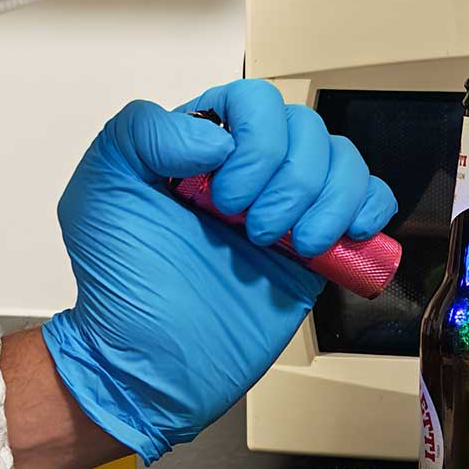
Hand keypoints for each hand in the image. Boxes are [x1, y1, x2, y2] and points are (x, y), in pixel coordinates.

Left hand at [42, 80, 396, 462]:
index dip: (256, 143)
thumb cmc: (120, 287)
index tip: (225, 199)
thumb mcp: (98, 194)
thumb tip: (218, 138)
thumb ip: (140, 134)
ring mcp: (287, 210)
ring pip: (343, 160)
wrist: (155, 366)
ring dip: (330, 199)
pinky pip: (370, 202)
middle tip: (257, 233)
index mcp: (197, 146)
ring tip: (298, 246)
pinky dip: (370, 209)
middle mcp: (247, 171)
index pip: (254, 102)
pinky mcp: (318, 252)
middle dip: (291, 182)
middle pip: (307, 129)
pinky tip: (343, 237)